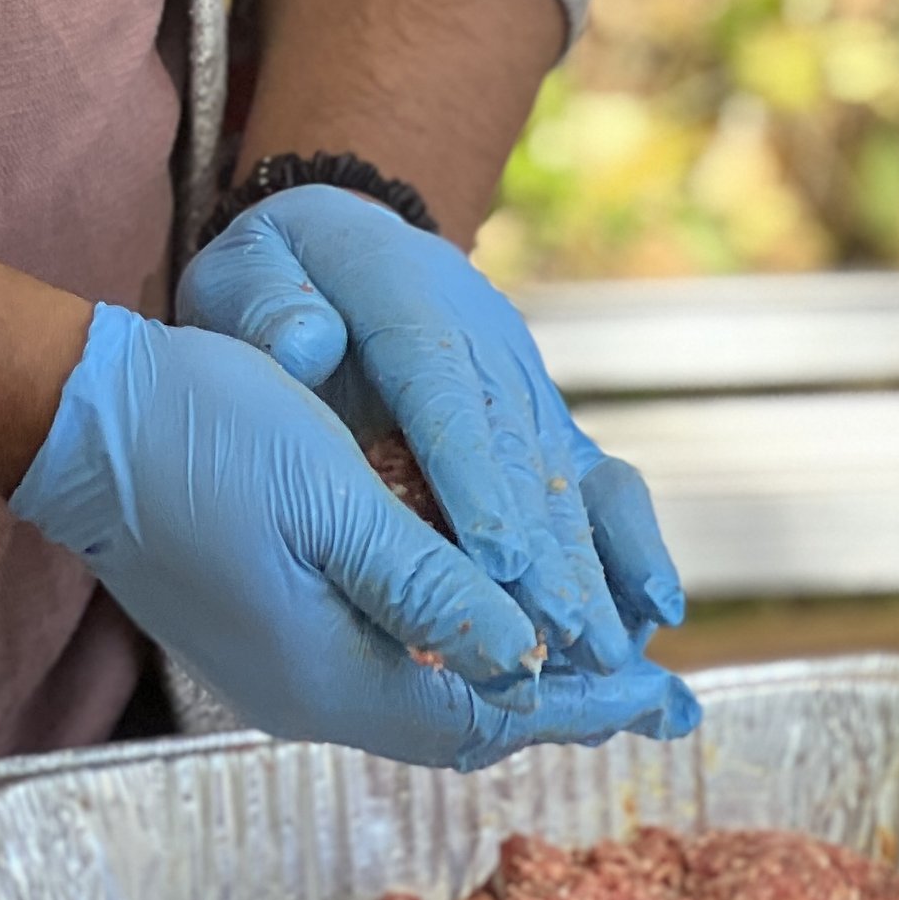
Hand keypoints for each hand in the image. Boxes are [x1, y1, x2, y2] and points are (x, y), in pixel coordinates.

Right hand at [11, 306, 698, 770]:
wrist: (77, 418)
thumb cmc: (205, 435)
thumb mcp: (332, 499)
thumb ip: (430, 587)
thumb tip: (532, 657)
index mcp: (332, 674)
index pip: (487, 717)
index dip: (585, 706)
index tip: (669, 697)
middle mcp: (306, 689)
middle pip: (457, 720)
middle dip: (557, 699)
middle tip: (647, 687)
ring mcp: (275, 661)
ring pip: (418, 691)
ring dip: (501, 670)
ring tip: (579, 649)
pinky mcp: (257, 621)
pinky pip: (377, 655)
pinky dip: (443, 640)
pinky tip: (469, 606)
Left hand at [178, 188, 685, 673]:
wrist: (336, 244)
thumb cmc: (275, 277)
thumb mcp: (246, 272)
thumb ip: (264, 304)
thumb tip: (305, 345)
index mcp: (402, 288)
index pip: (441, 384)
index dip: (474, 471)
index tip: (496, 555)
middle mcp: (479, 332)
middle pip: (516, 442)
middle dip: (545, 547)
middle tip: (562, 638)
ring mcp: (518, 375)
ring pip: (559, 471)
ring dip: (587, 564)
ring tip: (605, 655)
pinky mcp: (540, 416)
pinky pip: (590, 478)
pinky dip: (624, 541)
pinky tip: (652, 609)